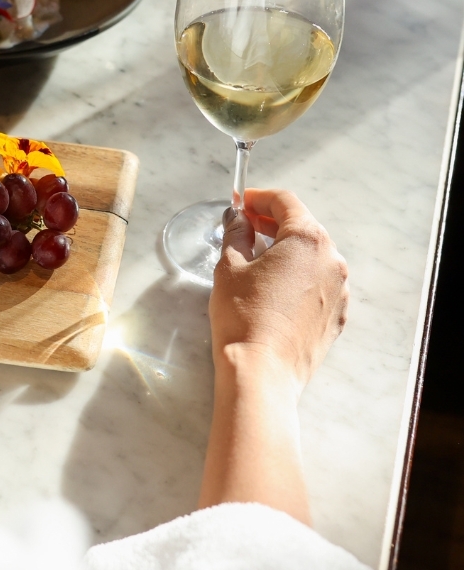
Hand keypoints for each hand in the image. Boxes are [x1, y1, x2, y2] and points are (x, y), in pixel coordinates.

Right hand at [210, 188, 348, 397]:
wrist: (263, 372)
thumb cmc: (243, 315)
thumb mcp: (229, 267)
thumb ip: (235, 235)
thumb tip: (237, 219)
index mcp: (308, 240)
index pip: (286, 202)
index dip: (260, 197)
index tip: (241, 201)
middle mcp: (333, 260)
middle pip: (304, 227)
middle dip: (273, 223)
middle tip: (245, 226)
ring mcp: (340, 291)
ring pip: (313, 258)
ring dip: (287, 251)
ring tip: (257, 260)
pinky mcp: (337, 317)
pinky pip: (319, 285)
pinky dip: (299, 278)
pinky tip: (274, 289)